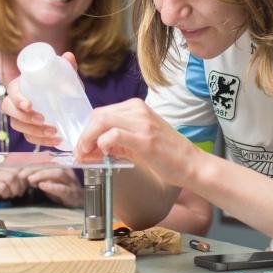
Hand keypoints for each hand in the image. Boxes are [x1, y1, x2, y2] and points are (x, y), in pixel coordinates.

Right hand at [0, 51, 79, 147]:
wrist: (63, 97)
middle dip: (25, 118)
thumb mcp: (64, 75)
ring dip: (35, 131)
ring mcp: (21, 117)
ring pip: (18, 126)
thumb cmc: (58, 83)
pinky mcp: (29, 129)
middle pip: (10, 111)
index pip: (11, 91)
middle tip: (43, 119)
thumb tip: (69, 56)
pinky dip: (42, 141)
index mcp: (21, 85)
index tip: (29, 105)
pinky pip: (29, 138)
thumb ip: (66, 66)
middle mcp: (16, 101)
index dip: (17, 99)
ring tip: (54, 132)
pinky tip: (56, 140)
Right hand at [0, 167, 29, 200]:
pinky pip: (2, 187)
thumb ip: (15, 175)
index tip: (30, 180)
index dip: (26, 170)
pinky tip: (3, 195)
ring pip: (10, 178)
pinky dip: (5, 193)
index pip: (17, 161)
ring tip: (11, 194)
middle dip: (21, 183)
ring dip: (14, 189)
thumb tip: (30, 176)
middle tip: (20, 191)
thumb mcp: (4, 179)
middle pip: (15, 170)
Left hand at [21, 167, 82, 207]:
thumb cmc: (62, 191)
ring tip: (30, 179)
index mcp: (61, 166)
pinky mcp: (72, 194)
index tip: (20, 168)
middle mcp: (67, 171)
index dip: (33, 162)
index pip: (46, 160)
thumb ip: (39, 177)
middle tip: (22, 175)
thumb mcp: (49, 182)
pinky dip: (51, 187)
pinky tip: (42, 186)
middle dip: (35, 169)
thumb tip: (24, 173)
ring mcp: (71, 182)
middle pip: (51, 165)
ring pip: (58, 173)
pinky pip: (62, 188)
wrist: (78, 204)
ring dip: (42, 175)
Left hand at [75, 99, 200, 185]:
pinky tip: (105, 156)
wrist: (191, 164)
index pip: (101, 113)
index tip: (83, 148)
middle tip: (81, 154)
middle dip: (84, 136)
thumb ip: (117, 140)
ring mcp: (142, 122)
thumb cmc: (167, 155)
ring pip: (101, 122)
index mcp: (136, 107)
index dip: (87, 131)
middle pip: (98, 115)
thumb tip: (92, 148)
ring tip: (87, 157)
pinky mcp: (144, 139)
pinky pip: (112, 135)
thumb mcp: (139, 140)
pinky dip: (102, 145)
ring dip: (88, 140)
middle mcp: (138, 110)